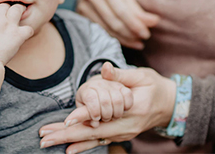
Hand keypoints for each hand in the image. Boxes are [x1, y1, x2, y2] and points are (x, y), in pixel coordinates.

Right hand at [0, 3, 33, 64]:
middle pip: (6, 5)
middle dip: (7, 9)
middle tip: (9, 15)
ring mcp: (9, 26)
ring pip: (18, 9)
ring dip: (20, 12)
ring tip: (20, 16)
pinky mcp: (18, 36)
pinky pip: (28, 29)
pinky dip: (28, 31)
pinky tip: (24, 35)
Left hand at [39, 63, 175, 153]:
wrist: (170, 105)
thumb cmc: (155, 87)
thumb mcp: (142, 76)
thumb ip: (121, 74)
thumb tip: (105, 68)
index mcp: (132, 109)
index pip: (103, 115)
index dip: (84, 117)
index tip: (65, 121)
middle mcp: (126, 126)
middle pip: (92, 133)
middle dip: (66, 135)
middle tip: (44, 138)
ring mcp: (123, 133)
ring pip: (92, 139)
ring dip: (69, 140)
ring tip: (48, 141)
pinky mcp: (120, 135)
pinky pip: (99, 141)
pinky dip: (83, 146)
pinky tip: (69, 150)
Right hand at [76, 0, 159, 49]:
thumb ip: (139, 11)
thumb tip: (154, 21)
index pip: (121, 10)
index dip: (135, 24)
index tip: (146, 33)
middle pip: (113, 20)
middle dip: (130, 32)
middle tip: (143, 39)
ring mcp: (82, 6)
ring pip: (107, 28)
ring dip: (125, 38)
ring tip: (138, 43)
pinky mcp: (80, 17)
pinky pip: (101, 32)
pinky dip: (115, 39)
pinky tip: (127, 42)